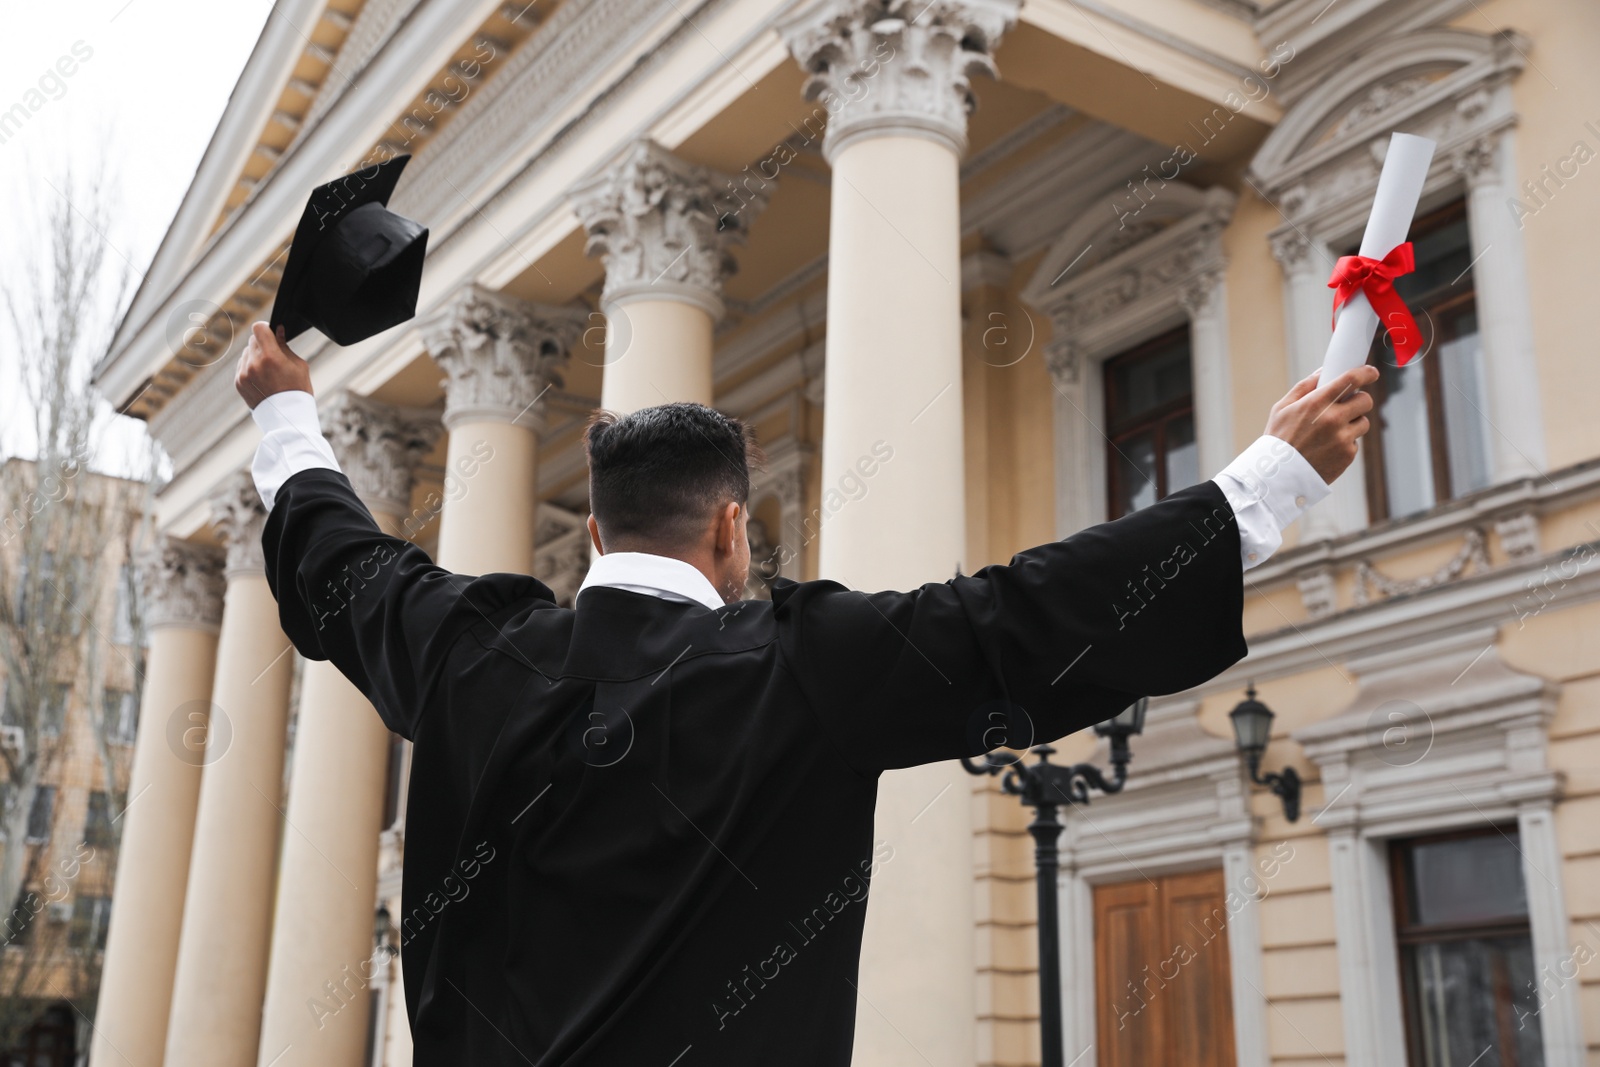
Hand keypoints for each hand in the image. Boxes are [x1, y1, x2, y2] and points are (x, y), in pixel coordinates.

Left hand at [234, 322, 311, 408]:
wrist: (287, 417)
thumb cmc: (298, 390)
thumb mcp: (299, 365)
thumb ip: (284, 346)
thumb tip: (277, 331)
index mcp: (270, 356)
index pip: (258, 328)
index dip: (265, 328)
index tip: (270, 332)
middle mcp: (253, 363)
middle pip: (253, 340)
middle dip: (263, 344)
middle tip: (274, 356)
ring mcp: (244, 373)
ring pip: (246, 353)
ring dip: (255, 357)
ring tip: (269, 371)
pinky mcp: (238, 382)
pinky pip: (242, 366)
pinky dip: (250, 369)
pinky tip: (262, 379)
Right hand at [1263, 364, 1380, 483]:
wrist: (1278, 475)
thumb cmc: (1278, 439)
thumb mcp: (1282, 408)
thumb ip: (1304, 387)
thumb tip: (1323, 372)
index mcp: (1317, 403)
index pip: (1351, 379)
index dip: (1366, 373)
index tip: (1371, 373)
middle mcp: (1333, 419)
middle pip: (1365, 401)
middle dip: (1359, 401)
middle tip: (1348, 405)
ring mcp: (1343, 438)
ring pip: (1363, 422)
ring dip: (1353, 423)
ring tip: (1332, 431)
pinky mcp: (1348, 455)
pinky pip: (1355, 442)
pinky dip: (1345, 442)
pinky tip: (1327, 448)